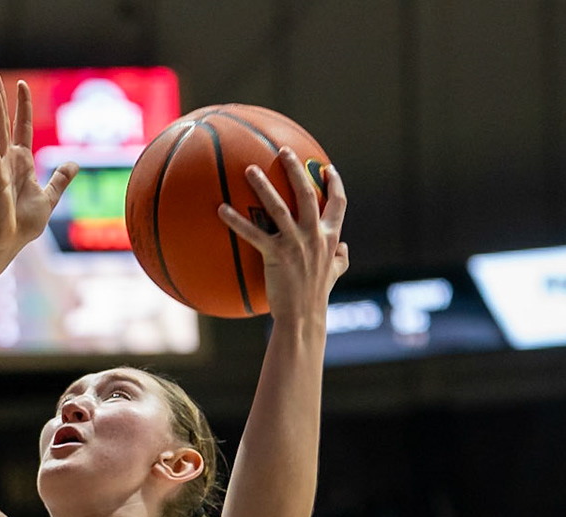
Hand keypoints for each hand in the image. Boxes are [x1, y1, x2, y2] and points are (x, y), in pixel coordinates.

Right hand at [0, 69, 77, 257]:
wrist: (7, 243)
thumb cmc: (23, 224)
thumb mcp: (49, 198)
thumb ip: (60, 179)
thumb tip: (74, 163)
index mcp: (22, 162)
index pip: (22, 126)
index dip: (22, 105)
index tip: (21, 83)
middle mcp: (8, 160)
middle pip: (4, 121)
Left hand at [216, 150, 348, 322]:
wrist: (304, 317)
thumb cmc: (315, 296)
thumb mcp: (335, 274)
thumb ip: (340, 258)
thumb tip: (345, 248)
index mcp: (330, 237)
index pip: (338, 204)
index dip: (335, 184)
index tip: (328, 168)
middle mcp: (315, 236)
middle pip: (307, 194)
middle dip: (296, 169)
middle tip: (283, 151)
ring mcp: (295, 244)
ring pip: (278, 207)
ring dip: (263, 185)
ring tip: (249, 169)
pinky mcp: (276, 255)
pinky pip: (252, 233)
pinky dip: (236, 220)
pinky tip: (221, 209)